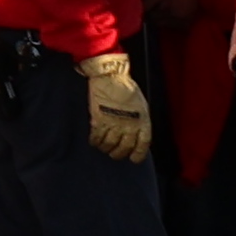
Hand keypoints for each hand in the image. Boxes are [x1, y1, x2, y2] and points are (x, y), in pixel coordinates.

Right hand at [77, 48, 152, 167]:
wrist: (111, 76)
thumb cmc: (127, 87)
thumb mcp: (141, 105)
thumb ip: (139, 121)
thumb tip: (135, 133)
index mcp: (142, 122)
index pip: (142, 145)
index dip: (138, 154)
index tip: (133, 159)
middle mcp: (129, 126)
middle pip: (124, 148)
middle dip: (118, 154)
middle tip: (114, 154)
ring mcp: (114, 124)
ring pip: (109, 145)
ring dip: (105, 148)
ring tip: (103, 147)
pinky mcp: (99, 121)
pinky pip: (96, 137)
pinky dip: (94, 141)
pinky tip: (93, 141)